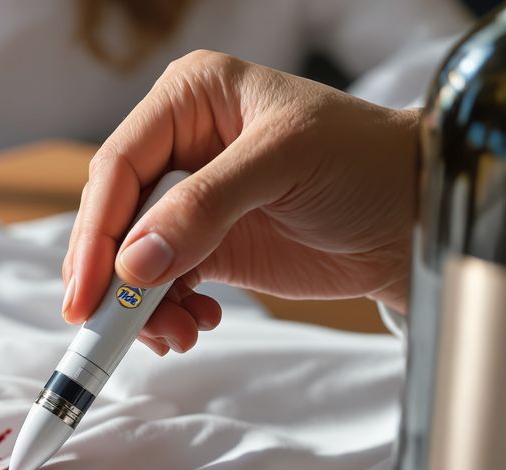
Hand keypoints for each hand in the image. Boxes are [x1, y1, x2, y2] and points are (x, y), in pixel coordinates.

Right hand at [61, 51, 417, 355]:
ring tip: (178, 333)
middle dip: (115, 278)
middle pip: (115, 218)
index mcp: (190, 99)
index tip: (88, 289)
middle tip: (112, 327)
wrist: (416, 218)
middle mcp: (181, 146)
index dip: (96, 231)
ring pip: (132, 260)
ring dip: (143, 306)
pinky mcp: (206, 247)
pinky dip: (168, 313)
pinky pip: (162, 285)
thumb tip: (133, 262)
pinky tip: (197, 324)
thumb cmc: (365, 162)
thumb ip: (204, 208)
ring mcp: (190, 201)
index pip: (118, 166)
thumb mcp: (284, 164)